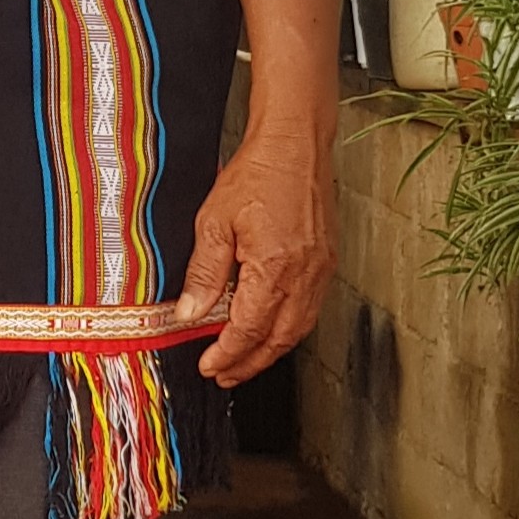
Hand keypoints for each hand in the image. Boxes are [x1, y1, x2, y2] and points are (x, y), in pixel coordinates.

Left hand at [174, 128, 334, 386]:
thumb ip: (204, 272)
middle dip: (249, 363)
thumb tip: (191, 313)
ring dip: (270, 350)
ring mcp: (321, 271)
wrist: (296, 144)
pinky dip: (288, 328)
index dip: (227, 354)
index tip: (209, 366)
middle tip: (225, 375)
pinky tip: (271, 328)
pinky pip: (310, 309)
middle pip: (278, 339)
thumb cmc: (258, 174)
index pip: (249, 329)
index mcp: (274, 268)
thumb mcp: (214, 221)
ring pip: (298, 329)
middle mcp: (304, 276)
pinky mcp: (327, 262)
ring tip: (244, 360)